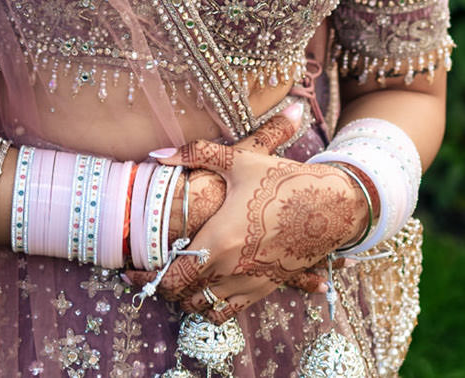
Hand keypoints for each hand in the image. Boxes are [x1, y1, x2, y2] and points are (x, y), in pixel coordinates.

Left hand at [142, 103, 360, 319]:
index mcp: (219, 241)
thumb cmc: (283, 180)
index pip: (172, 275)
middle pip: (183, 296)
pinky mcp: (267, 287)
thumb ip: (193, 155)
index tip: (131, 271)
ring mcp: (251, 282)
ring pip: (205, 309)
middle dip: (162, 288)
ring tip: (177, 280)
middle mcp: (233, 269)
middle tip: (151, 274)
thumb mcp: (238, 161)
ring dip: (187, 298)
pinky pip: (231, 311)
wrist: (333, 205)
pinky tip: (208, 287)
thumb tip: (156, 154)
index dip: (146, 278)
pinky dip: (214, 305)